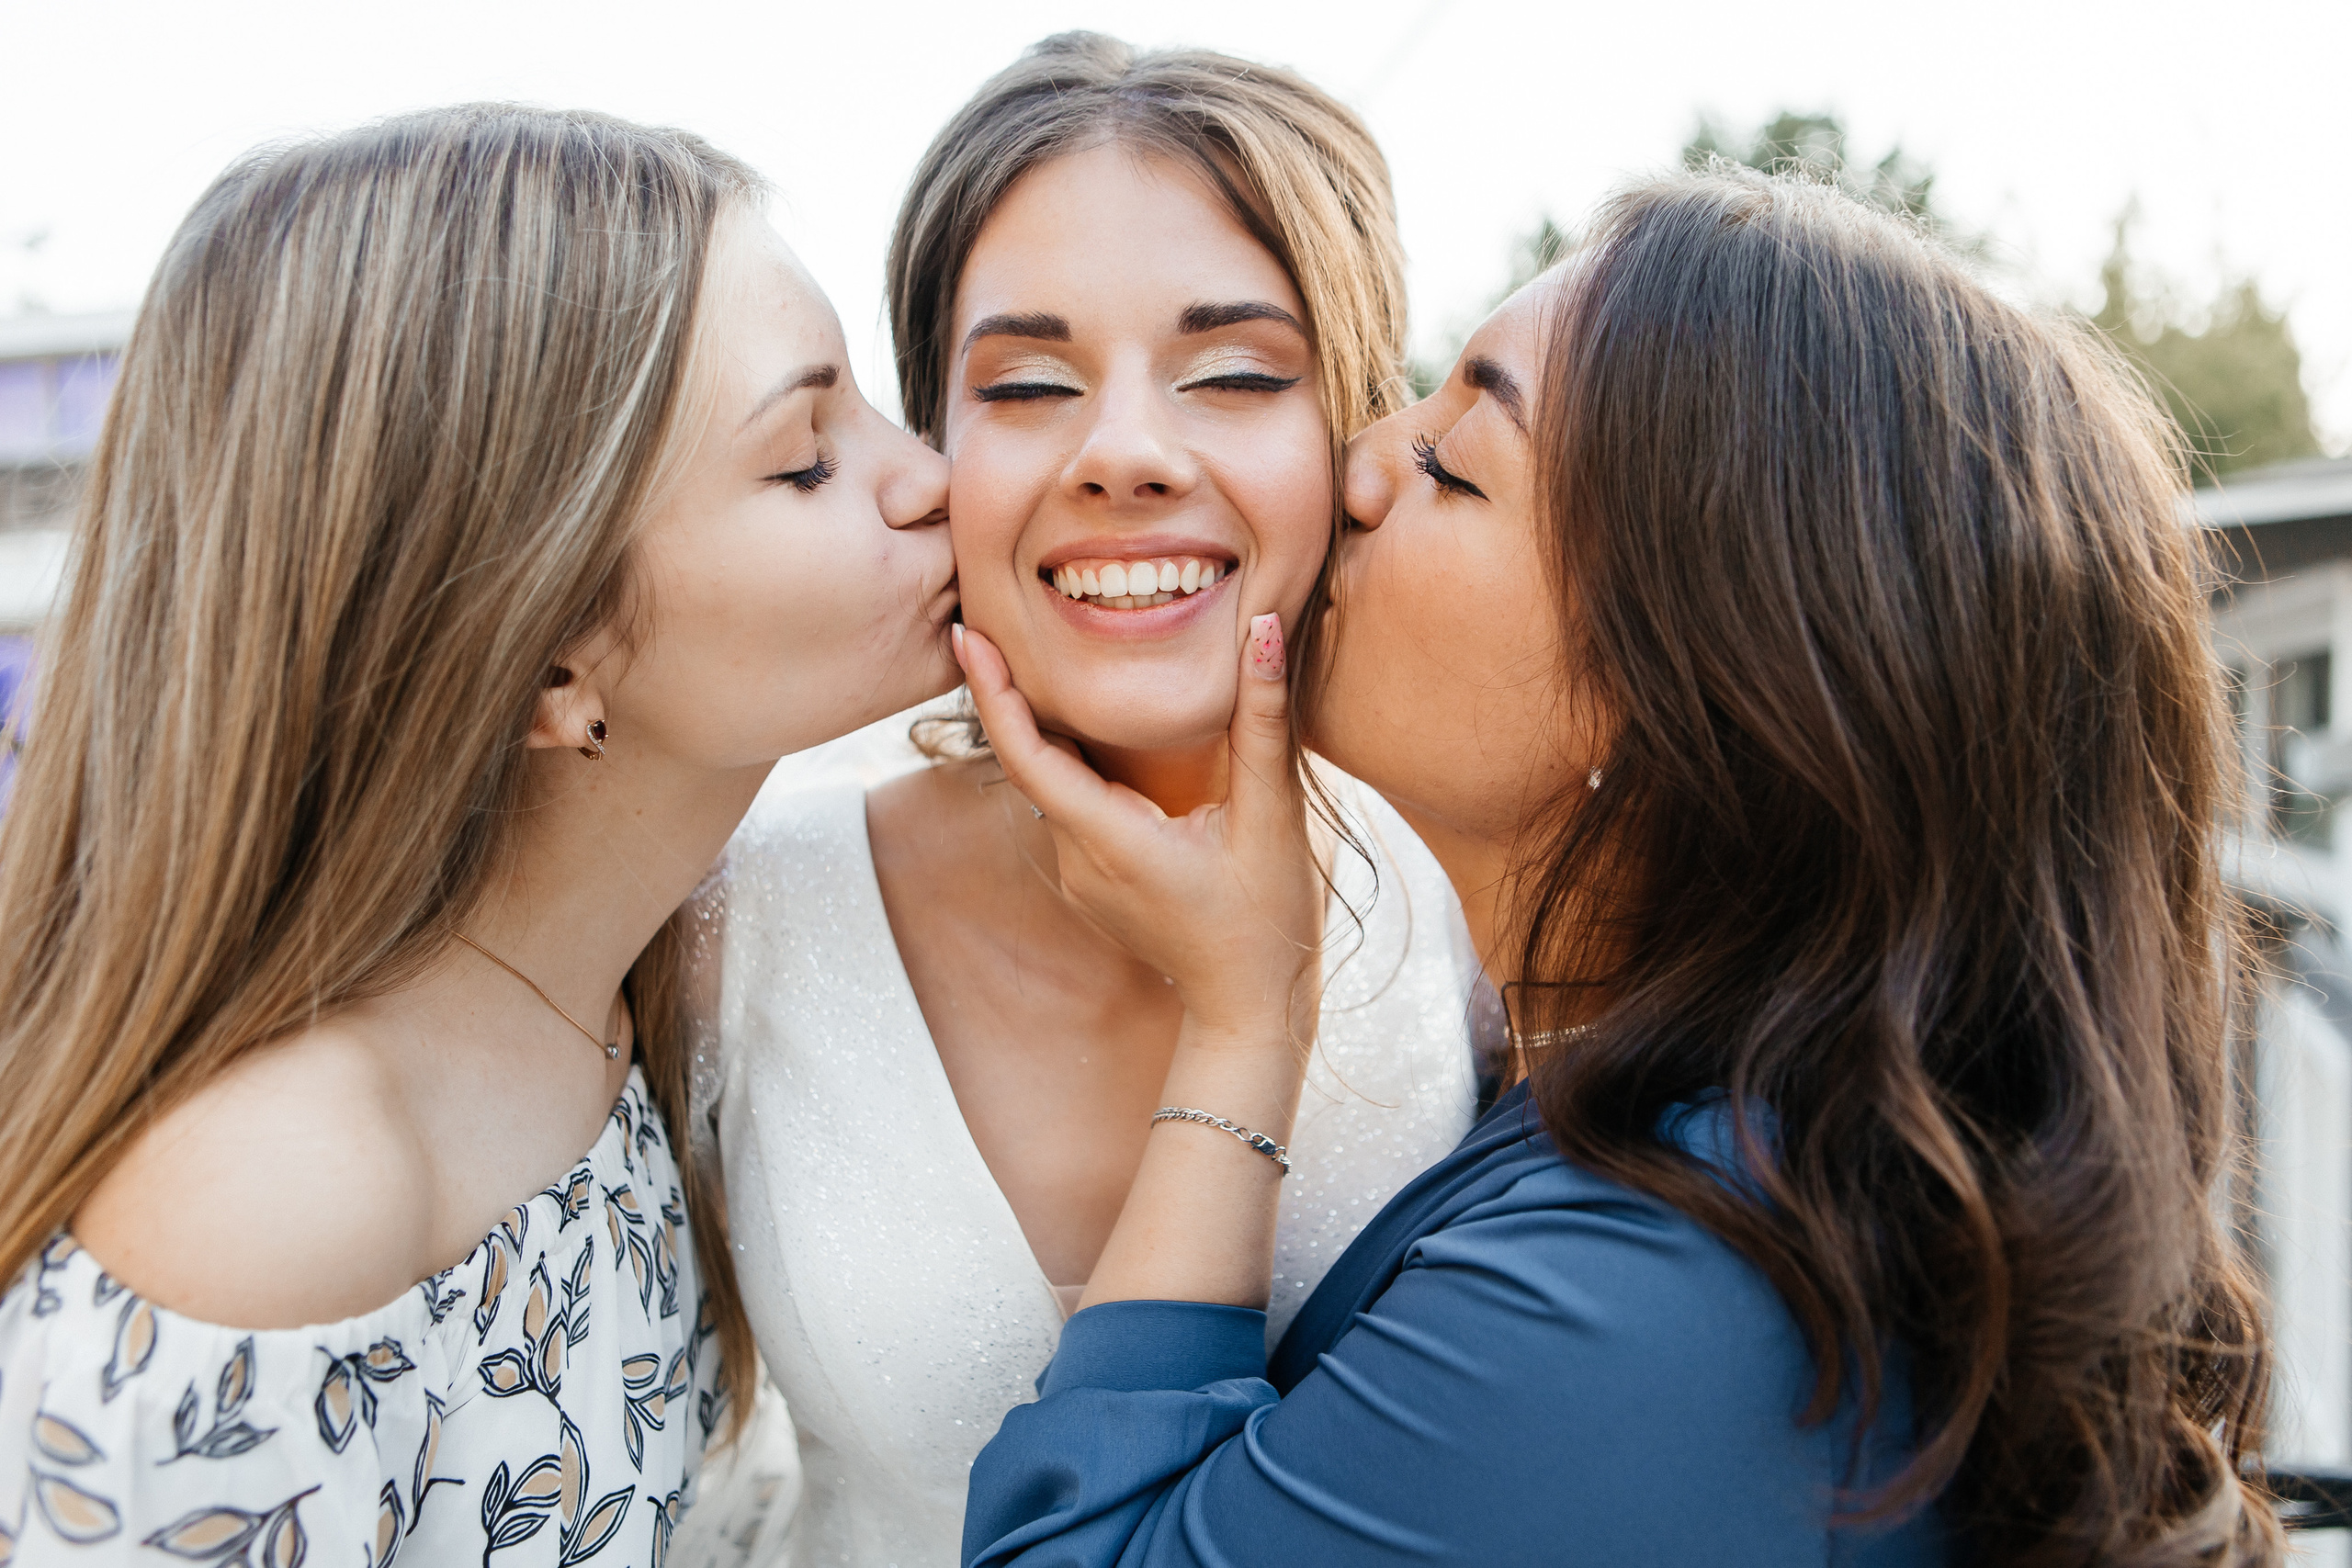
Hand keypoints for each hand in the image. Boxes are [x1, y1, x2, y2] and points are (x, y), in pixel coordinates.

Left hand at [954, 611, 1320, 1308]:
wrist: (1251, 1010)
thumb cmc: (1267, 920)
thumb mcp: (1272, 816)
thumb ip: (1262, 721)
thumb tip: (1260, 628)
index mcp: (1109, 838)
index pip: (1026, 754)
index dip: (993, 693)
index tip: (966, 637)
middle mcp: (1077, 858)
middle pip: (1030, 761)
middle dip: (1011, 692)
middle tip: (991, 619)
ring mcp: (1079, 876)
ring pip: (1051, 784)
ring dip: (1047, 728)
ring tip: (1038, 655)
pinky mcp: (1092, 884)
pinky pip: (1071, 808)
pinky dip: (1073, 762)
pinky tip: (1095, 727)